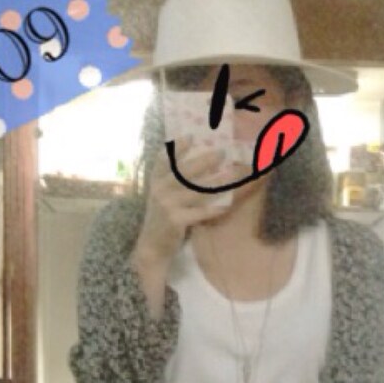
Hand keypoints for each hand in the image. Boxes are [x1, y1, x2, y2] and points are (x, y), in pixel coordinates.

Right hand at [133, 143, 234, 266]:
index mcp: (155, 181)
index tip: (191, 136)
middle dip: (204, 160)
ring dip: (215, 182)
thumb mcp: (161, 195)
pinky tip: (226, 205)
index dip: (176, 148)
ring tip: (230, 174)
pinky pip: (199, 212)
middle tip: (221, 152)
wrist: (153, 245)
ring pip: (196, 190)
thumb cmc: (162, 217)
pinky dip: (213, 209)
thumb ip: (172, 180)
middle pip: (184, 171)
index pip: (163, 160)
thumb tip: (199, 161)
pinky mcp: (176, 220)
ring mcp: (167, 205)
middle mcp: (159, 190)